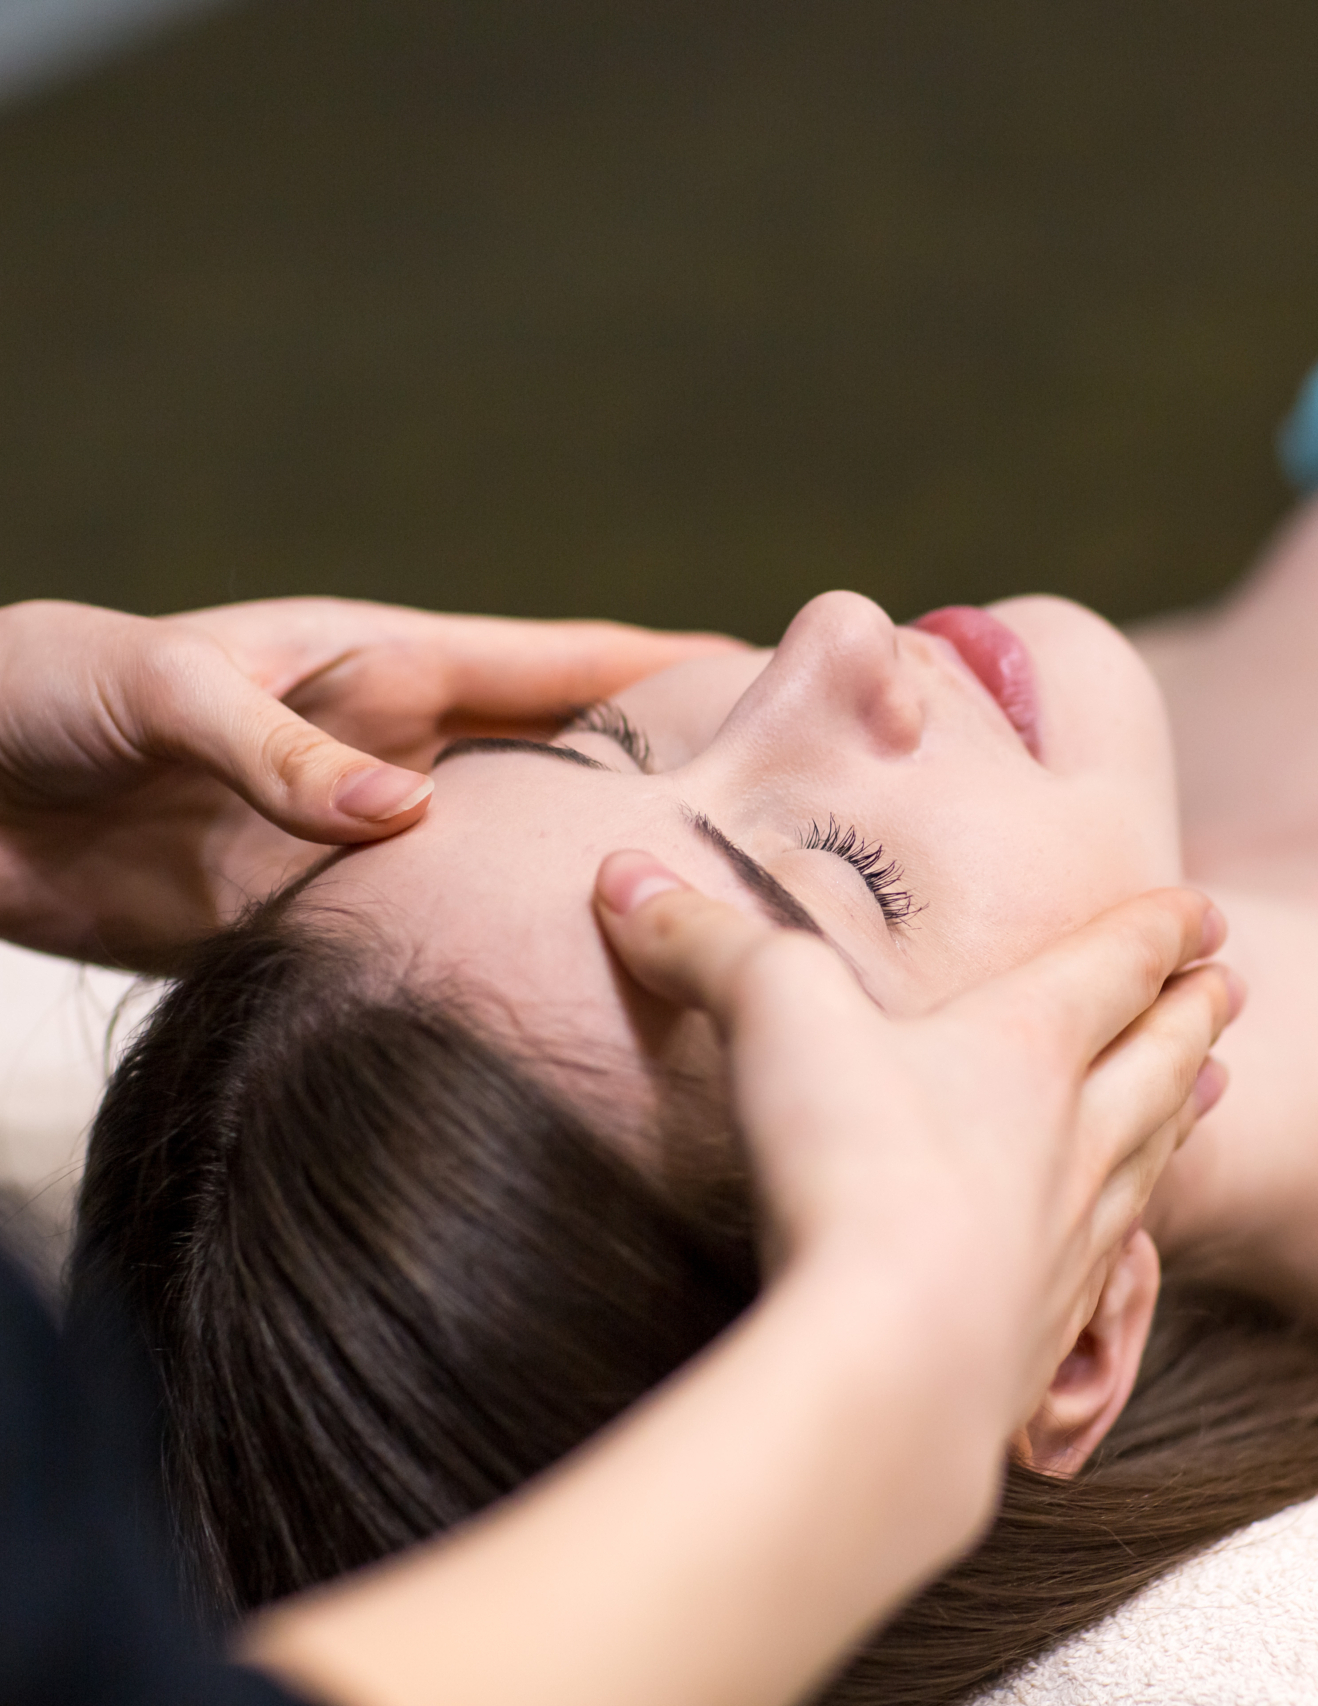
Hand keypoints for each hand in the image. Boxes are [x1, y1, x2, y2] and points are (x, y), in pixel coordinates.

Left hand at [0, 599, 739, 967]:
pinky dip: (483, 973)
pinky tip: (550, 1010)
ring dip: (586, 899)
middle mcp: (399, 762)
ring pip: (508, 878)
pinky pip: (418, 950)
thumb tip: (406, 817)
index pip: (560, 664)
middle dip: (664, 795)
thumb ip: (276, 747)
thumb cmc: (42, 688)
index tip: (785, 683)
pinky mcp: (308, 929)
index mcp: (385, 669)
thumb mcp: (157, 688)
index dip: (671, 670)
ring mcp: (362, 852)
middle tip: (783, 838)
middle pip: (565, 778)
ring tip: (698, 936)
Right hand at [594, 860, 1240, 1434]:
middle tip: (1230, 991)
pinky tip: (1121, 1251)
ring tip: (1210, 1092)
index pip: (1110, 969)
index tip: (1199, 914)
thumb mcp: (771, 1011)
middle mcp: (1071, 1139)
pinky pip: (1111, 1272)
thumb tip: (620, 875)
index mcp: (1024, 1047)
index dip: (1155, 934)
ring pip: (1147, 1163)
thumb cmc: (853, 1158)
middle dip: (1188, 1019)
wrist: (894, 1356)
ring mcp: (1069, 1243)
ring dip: (1181, 1117)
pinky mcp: (1043, 1335)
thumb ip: (702, 941)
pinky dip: (1131, 1242)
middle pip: (1154, 1064)